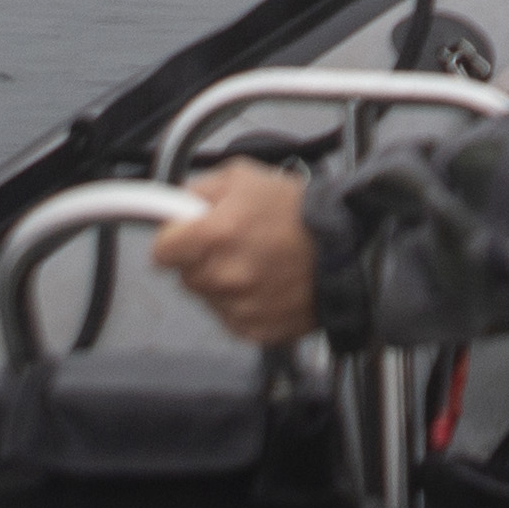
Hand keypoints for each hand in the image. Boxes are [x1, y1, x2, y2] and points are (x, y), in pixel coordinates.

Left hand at [151, 159, 316, 343]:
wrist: (347, 249)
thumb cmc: (299, 213)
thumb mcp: (244, 177)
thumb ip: (200, 190)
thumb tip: (175, 205)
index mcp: (217, 234)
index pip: (161, 251)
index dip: (172, 240)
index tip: (184, 236)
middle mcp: (225, 275)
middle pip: (185, 275)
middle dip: (201, 258)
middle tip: (233, 243)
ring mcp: (240, 307)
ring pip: (207, 297)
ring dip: (222, 282)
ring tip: (256, 261)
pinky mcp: (256, 330)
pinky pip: (231, 317)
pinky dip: (242, 304)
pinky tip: (265, 283)